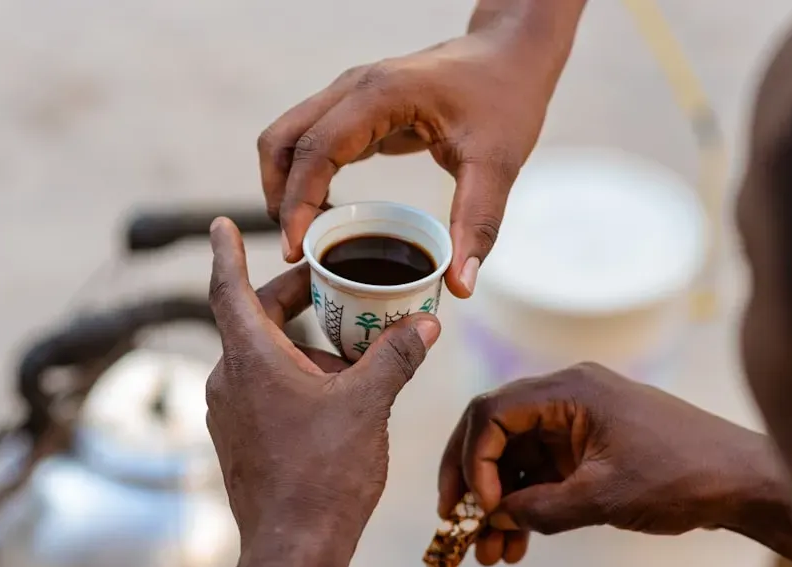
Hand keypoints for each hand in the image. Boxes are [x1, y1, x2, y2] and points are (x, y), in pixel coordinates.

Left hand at [205, 218, 439, 553]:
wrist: (295, 549)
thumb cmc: (325, 474)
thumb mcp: (369, 405)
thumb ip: (395, 357)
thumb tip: (426, 325)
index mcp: (250, 360)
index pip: (229, 289)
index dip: (226, 252)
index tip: (220, 225)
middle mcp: (229, 382)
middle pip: (255, 322)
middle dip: (292, 299)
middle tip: (328, 285)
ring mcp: (230, 414)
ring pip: (263, 359)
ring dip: (301, 345)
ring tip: (351, 353)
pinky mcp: (241, 441)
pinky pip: (264, 391)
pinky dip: (294, 378)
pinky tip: (335, 397)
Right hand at [258, 28, 558, 297]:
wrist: (511, 54)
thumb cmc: (506, 99)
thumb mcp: (498, 163)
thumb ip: (477, 223)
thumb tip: (460, 286)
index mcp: (381, 94)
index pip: (316, 150)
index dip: (298, 203)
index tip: (294, 250)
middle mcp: (354, 88)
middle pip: (283, 140)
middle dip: (280, 198)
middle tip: (296, 251)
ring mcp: (351, 94)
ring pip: (288, 137)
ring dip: (286, 186)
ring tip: (307, 237)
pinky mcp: (358, 106)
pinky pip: (311, 141)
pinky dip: (305, 177)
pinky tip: (328, 215)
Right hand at [438, 363, 778, 566]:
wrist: (742, 483)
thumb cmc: (682, 477)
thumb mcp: (605, 497)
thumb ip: (543, 508)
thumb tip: (495, 516)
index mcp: (569, 390)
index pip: (492, 413)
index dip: (472, 459)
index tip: (477, 506)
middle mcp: (567, 399)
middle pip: (494, 433)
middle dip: (472, 482)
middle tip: (454, 523)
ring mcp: (577, 425)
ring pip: (516, 461)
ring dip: (498, 504)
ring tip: (489, 553)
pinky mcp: (588, 450)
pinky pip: (542, 475)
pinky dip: (527, 507)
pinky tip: (516, 544)